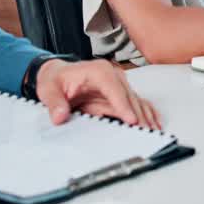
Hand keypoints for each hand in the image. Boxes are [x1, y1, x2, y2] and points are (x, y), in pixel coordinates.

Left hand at [35, 58, 160, 129]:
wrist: (58, 75)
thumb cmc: (56, 80)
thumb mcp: (48, 89)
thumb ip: (55, 103)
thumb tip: (60, 116)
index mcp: (98, 71)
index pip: (114, 88)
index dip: (123, 105)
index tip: (131, 120)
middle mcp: (113, 76)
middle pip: (129, 96)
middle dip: (138, 115)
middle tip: (145, 132)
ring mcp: (119, 85)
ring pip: (136, 101)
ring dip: (146, 117)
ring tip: (153, 132)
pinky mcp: (120, 94)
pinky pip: (136, 104)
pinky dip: (146, 114)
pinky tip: (154, 124)